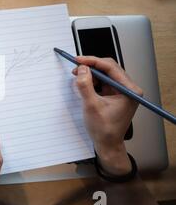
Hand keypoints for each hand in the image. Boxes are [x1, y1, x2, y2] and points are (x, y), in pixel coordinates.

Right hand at [73, 56, 142, 175]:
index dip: (93, 62)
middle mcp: (128, 88)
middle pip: (109, 68)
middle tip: (76, 67)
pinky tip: (84, 84)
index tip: (79, 60)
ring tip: (78, 78)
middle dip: (91, 67)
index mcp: (129, 90)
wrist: (107, 144)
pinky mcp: (114, 94)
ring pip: (105, 74)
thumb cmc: (104, 130)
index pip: (111, 68)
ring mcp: (122, 91)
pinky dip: (92, 81)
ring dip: (90, 74)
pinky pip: (103, 81)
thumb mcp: (91, 106)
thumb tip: (81, 69)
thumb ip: (85, 86)